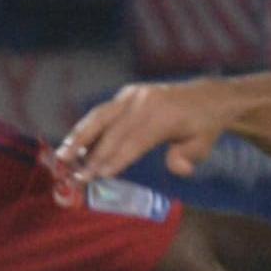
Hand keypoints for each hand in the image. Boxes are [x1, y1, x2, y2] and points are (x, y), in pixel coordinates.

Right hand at [57, 78, 240, 182]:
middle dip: (91, 155)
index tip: (96, 175)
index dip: (114, 159)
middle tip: (74, 176)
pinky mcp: (128, 95)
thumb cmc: (204, 127)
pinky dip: (87, 127)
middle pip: (112, 130)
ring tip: (62, 156)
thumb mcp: (203, 145)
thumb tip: (177, 167)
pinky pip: (104, 112)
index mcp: (163, 115)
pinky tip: (75, 144)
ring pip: (101, 116)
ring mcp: (134, 95)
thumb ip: (187, 158)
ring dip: (79, 136)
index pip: (133, 141)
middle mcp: (144, 102)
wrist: (208, 97)